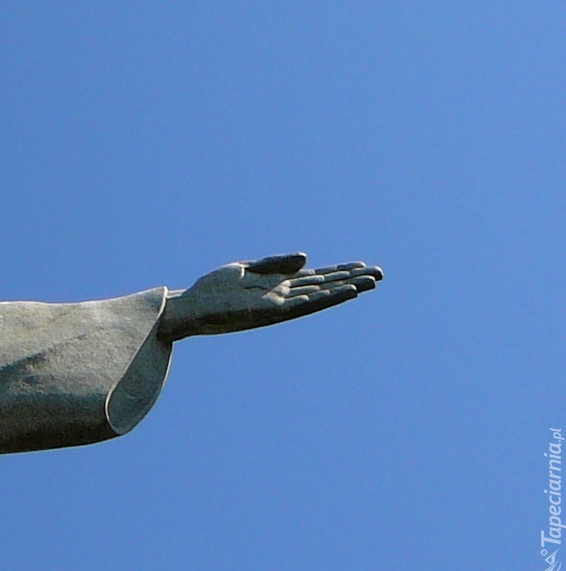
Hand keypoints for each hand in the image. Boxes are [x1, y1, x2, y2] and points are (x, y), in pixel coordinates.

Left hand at [159, 253, 382, 341]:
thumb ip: (275, 264)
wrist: (189, 307)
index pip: (316, 278)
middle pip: (324, 286)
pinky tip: (346, 292)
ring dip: (346, 289)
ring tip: (372, 282)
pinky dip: (327, 298)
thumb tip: (307, 258)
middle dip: (352, 280)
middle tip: (381, 274)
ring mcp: (280, 305)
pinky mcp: (272, 313)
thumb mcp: (245, 269)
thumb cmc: (213, 290)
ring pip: (321, 296)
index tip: (363, 266)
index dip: (340, 272)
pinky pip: (305, 305)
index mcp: (278, 285)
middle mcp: (283, 296)